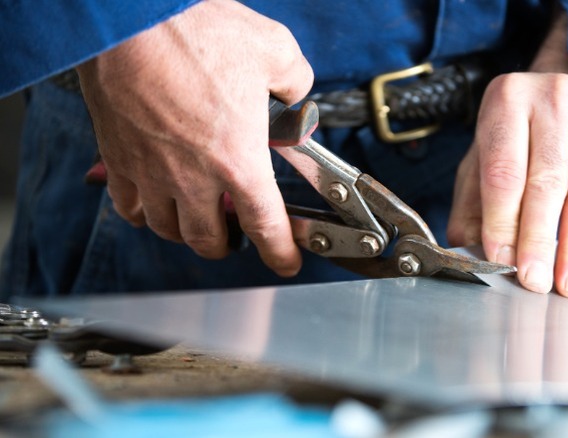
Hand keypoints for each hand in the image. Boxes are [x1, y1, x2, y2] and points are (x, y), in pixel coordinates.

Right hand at [76, 0, 313, 275]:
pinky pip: (127, 205)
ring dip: (186, 232)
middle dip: (226, 245)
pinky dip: (143, 213)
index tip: (286, 263)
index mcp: (239, 160)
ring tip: (196, 219)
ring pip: (167, 229)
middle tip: (234, 234)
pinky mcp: (118, 157)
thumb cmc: (198, 30)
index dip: (280, 254)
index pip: (265, 226)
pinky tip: (152, 202)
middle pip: (208, 240)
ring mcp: (151, 171)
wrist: (129, 16)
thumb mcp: (275, 50)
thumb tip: (294, 92)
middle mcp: (194, 177)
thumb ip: (294, 81)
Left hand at [447, 11, 567, 298]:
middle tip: (535, 281)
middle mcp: (555, 99)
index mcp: (508, 100)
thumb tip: (473, 255)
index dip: (502, 221)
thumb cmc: (516, 136)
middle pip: (547, 183)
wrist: (563, 93)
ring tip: (567, 283)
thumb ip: (473, 206)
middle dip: (539, 240)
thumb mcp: (481, 160)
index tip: (502, 259)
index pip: (504, 172)